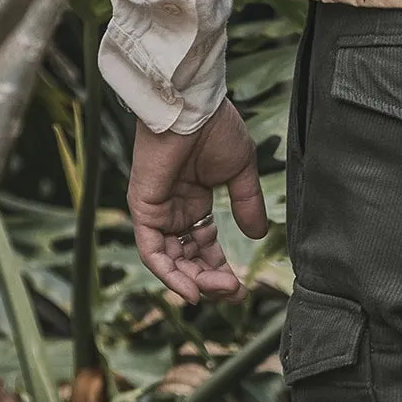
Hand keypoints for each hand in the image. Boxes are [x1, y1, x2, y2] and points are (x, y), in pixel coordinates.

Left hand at [128, 100, 268, 303]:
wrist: (193, 107)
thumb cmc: (216, 128)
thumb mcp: (241, 171)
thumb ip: (247, 204)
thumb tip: (258, 235)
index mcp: (195, 200)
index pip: (204, 246)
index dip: (220, 269)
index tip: (241, 289)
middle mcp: (174, 210)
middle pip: (188, 258)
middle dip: (210, 280)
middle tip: (233, 293)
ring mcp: (157, 211)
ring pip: (171, 260)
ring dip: (193, 281)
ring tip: (218, 291)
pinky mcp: (143, 209)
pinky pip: (152, 251)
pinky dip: (169, 273)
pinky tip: (191, 289)